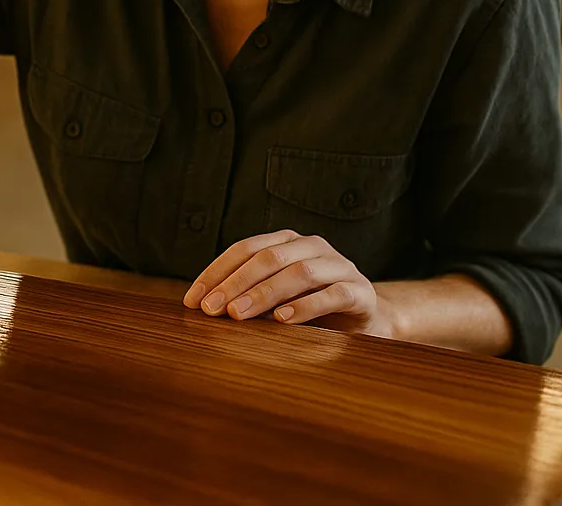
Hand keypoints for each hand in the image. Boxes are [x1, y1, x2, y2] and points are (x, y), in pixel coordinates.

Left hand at [183, 230, 395, 337]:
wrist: (367, 317)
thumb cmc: (312, 304)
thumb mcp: (277, 295)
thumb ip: (248, 294)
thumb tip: (203, 306)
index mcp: (287, 241)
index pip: (244, 249)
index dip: (217, 272)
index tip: (194, 299)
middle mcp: (312, 246)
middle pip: (268, 259)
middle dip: (235, 284)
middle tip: (212, 309)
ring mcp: (338, 266)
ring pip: (298, 273)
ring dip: (264, 294)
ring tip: (239, 315)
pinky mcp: (359, 291)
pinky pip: (332, 295)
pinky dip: (306, 307)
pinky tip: (283, 320)